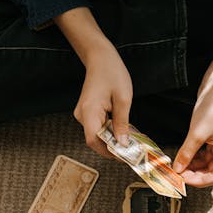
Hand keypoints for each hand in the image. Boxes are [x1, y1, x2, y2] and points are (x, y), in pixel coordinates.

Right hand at [72, 42, 132, 156]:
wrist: (100, 57)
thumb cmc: (112, 73)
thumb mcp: (123, 99)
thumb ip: (122, 123)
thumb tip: (122, 144)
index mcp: (89, 112)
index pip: (94, 141)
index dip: (108, 152)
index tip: (124, 156)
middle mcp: (81, 115)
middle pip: (95, 140)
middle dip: (112, 147)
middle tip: (131, 150)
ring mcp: (82, 114)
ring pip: (97, 134)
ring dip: (112, 139)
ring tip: (130, 140)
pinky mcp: (87, 112)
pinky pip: (97, 127)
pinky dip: (109, 131)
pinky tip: (122, 130)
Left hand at [172, 63, 212, 186]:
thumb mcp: (196, 132)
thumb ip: (187, 153)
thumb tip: (177, 168)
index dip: (198, 180)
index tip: (182, 179)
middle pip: (212, 172)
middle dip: (195, 174)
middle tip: (178, 173)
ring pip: (208, 165)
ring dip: (194, 167)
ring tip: (179, 166)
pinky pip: (206, 156)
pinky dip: (195, 159)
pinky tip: (185, 158)